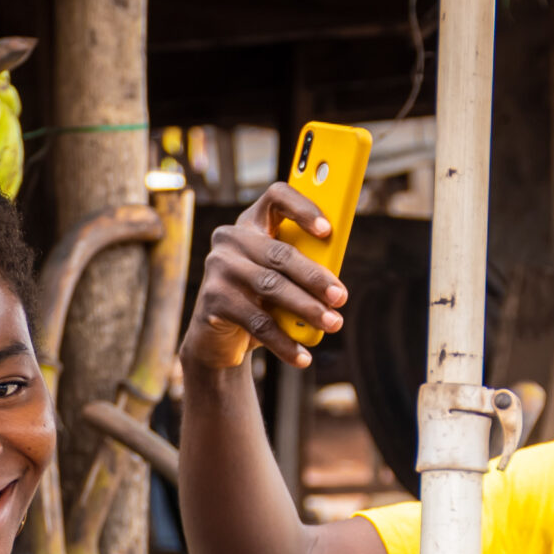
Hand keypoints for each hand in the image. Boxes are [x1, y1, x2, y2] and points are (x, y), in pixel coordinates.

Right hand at [179, 183, 345, 373]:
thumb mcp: (282, 281)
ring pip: (270, 287)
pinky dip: (284, 342)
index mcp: (253, 223)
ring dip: (306, 309)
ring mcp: (218, 267)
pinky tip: (303, 356)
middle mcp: (231, 239)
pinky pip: (257, 322)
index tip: (328, 230)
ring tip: (332, 324)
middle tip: (340, 297)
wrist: (218, 340)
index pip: (276, 197)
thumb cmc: (260, 302)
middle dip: (315, 277)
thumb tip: (335, 285)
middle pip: (279, 253)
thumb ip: (303, 271)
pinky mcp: (212, 300)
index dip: (303, 209)